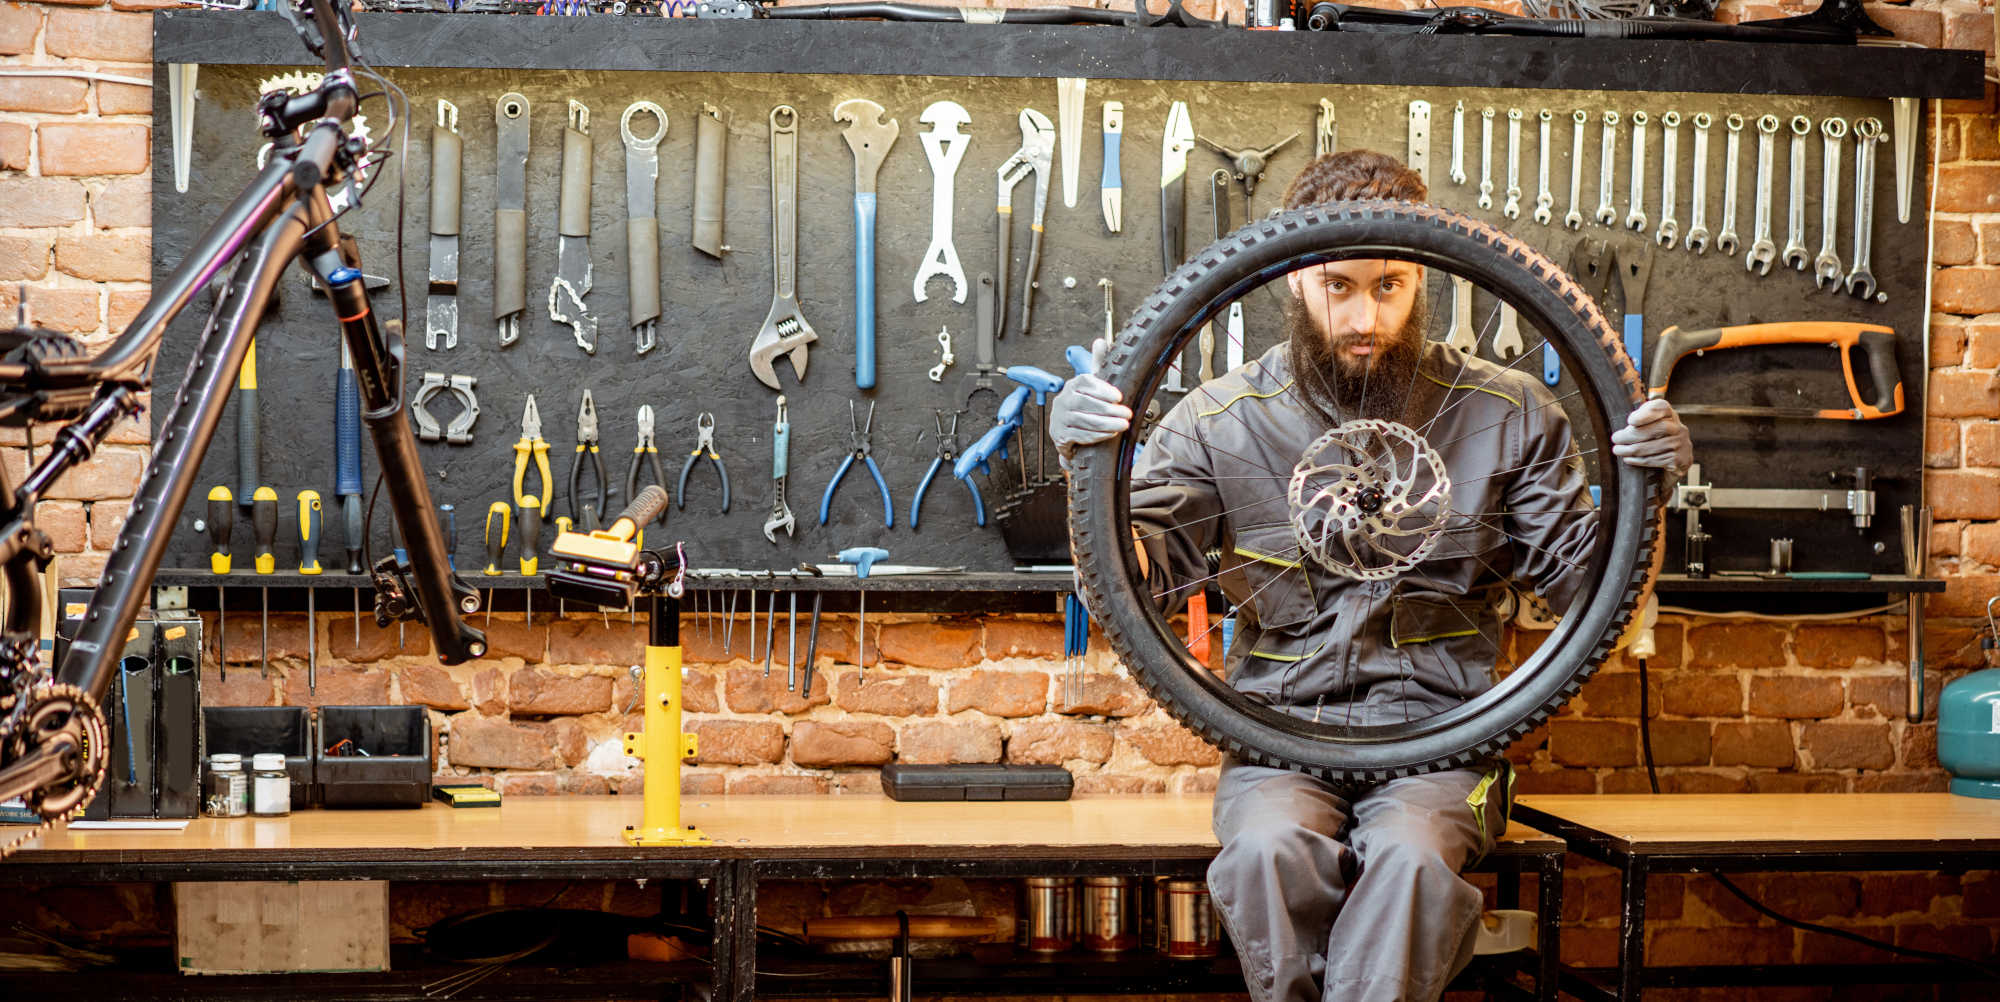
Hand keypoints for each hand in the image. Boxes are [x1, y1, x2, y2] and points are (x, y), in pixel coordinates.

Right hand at [1051, 338, 1132, 459]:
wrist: (1066, 431)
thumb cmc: (1082, 405)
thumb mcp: (1091, 384)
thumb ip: (1097, 363)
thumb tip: (1100, 342)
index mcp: (1072, 385)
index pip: (1085, 383)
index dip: (1103, 390)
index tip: (1119, 396)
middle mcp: (1063, 400)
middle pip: (1086, 404)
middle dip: (1109, 410)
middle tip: (1127, 414)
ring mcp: (1060, 418)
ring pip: (1084, 421)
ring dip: (1107, 424)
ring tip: (1123, 425)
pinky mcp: (1061, 435)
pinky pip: (1080, 435)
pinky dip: (1098, 435)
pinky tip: (1111, 434)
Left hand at [1611, 398, 1690, 474]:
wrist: (1678, 458)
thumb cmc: (1657, 436)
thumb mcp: (1650, 422)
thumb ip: (1640, 416)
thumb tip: (1629, 415)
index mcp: (1670, 415)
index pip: (1661, 408)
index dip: (1646, 414)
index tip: (1631, 420)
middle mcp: (1678, 428)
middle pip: (1655, 429)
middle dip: (1631, 435)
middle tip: (1615, 438)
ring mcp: (1680, 444)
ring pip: (1652, 447)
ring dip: (1630, 450)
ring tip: (1617, 450)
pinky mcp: (1678, 460)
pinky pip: (1654, 460)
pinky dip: (1638, 460)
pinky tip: (1627, 459)